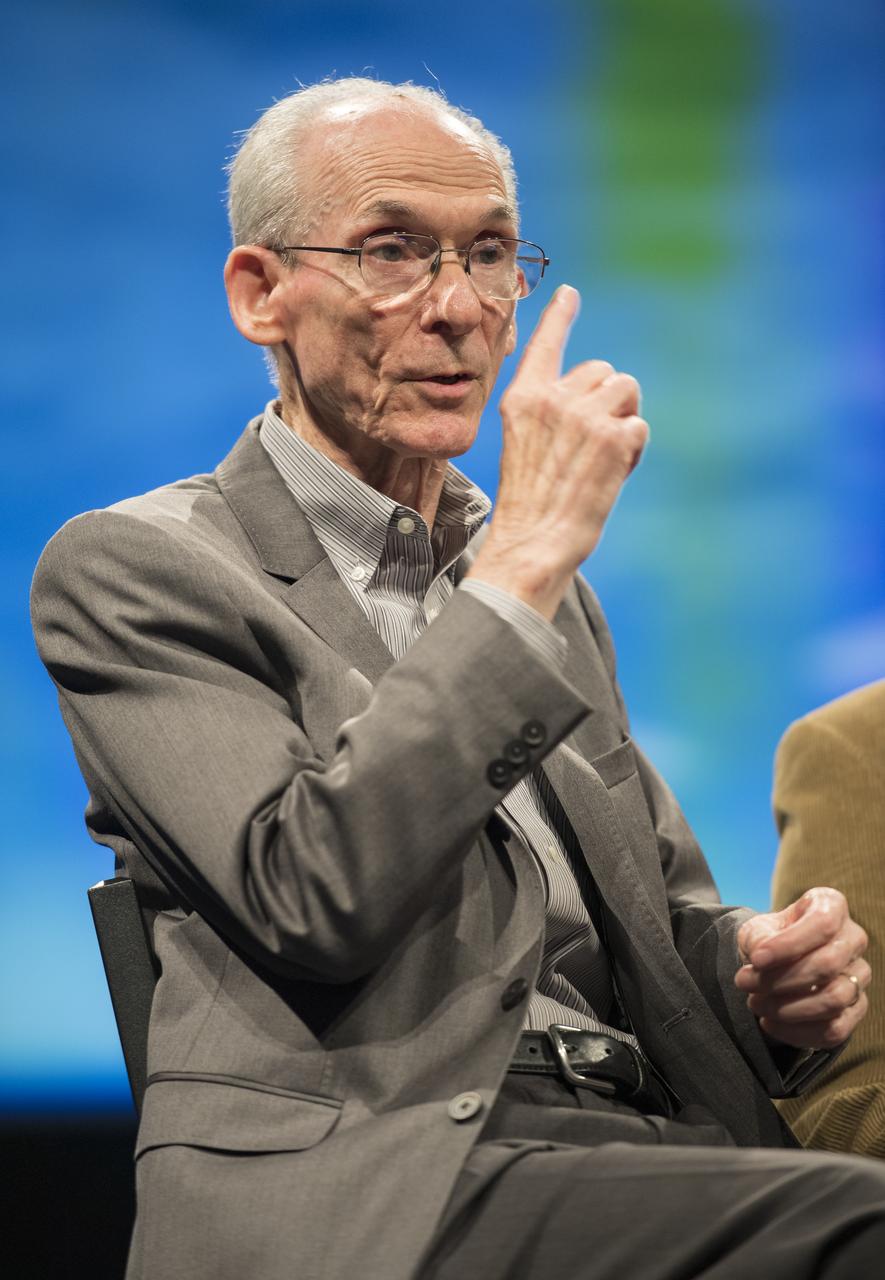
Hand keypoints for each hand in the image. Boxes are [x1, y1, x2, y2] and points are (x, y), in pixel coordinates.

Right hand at [467, 285, 648, 619]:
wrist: (534, 541)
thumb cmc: (530, 501)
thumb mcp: (524, 444)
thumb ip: (550, 411)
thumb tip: (597, 388)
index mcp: (523, 399)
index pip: (545, 345)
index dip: (560, 317)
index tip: (570, 295)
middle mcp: (554, 399)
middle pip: (604, 372)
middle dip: (609, 401)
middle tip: (593, 444)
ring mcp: (585, 416)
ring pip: (626, 391)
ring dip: (624, 420)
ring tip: (604, 456)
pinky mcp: (614, 437)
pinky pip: (639, 427)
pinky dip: (633, 451)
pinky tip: (612, 474)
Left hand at [734, 887, 869, 1049]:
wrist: (774, 964)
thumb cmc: (768, 939)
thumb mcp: (756, 930)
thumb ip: (758, 939)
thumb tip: (762, 959)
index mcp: (832, 907)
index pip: (822, 924)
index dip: (789, 944)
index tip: (756, 959)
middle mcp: (854, 939)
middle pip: (827, 965)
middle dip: (780, 980)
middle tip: (745, 983)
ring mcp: (859, 976)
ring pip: (834, 999)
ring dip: (787, 1008)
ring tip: (755, 1003)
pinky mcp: (856, 1009)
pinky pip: (834, 1030)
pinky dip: (796, 1032)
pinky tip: (769, 1024)